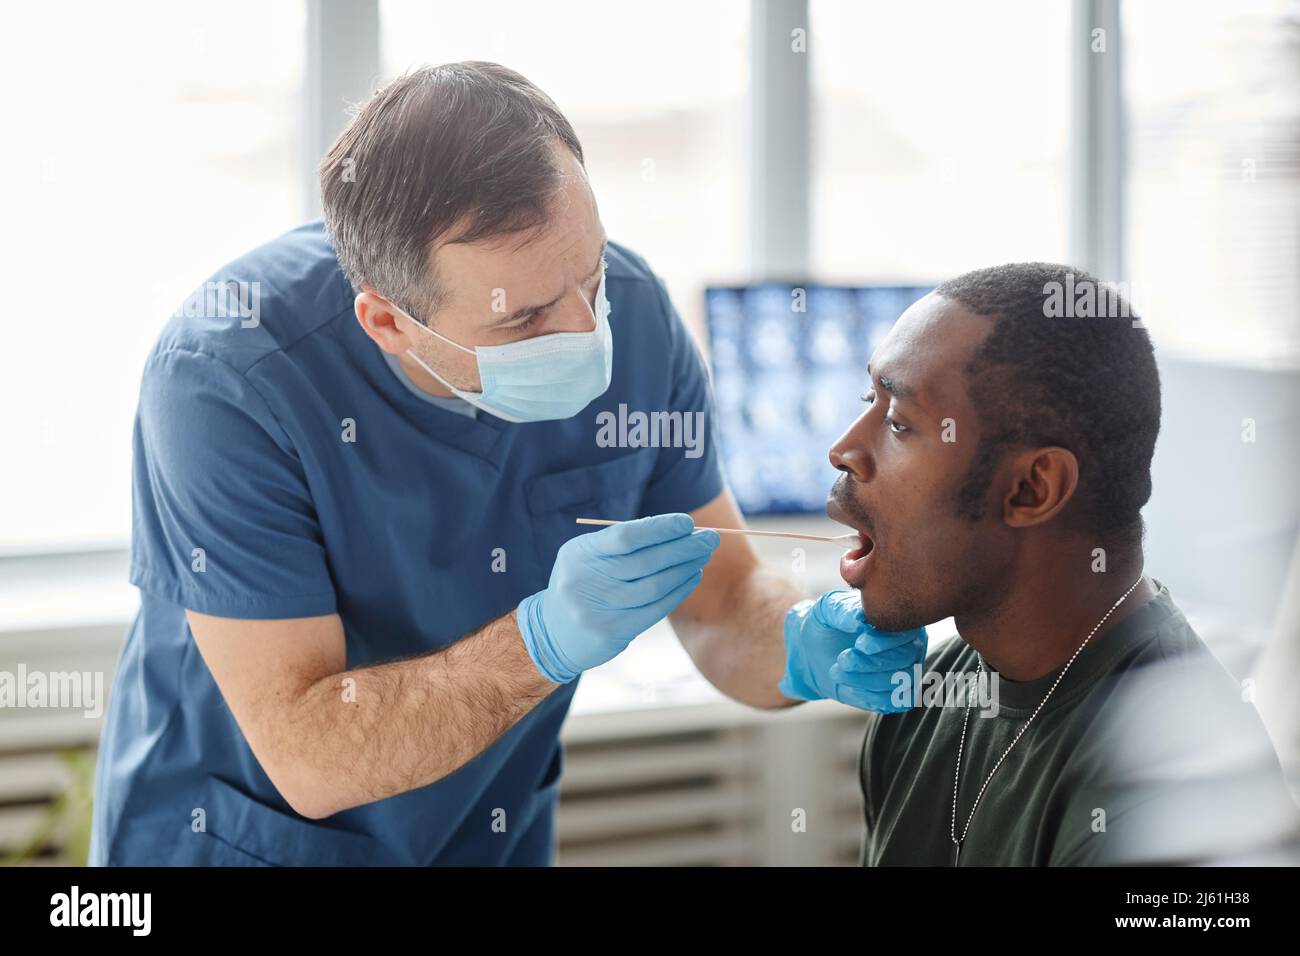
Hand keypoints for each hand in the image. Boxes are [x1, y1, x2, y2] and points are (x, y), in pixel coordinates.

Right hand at [517, 513, 720, 682]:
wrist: (553, 632)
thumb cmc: (582, 582)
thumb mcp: (588, 556)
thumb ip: (623, 543)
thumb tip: (674, 530)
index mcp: (580, 554)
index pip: (626, 537)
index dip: (660, 529)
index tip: (687, 523)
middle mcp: (586, 581)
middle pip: (645, 562)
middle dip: (682, 548)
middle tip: (710, 538)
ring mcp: (599, 609)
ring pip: (654, 586)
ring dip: (684, 569)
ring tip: (702, 556)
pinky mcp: (612, 632)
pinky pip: (654, 609)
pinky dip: (677, 591)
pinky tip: (691, 577)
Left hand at [779, 589, 926, 712]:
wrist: (813, 649)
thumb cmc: (827, 623)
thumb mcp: (828, 609)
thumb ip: (845, 611)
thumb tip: (861, 620)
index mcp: (898, 620)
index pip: (906, 631)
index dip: (885, 641)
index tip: (860, 644)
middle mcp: (908, 646)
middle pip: (905, 658)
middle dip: (872, 662)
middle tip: (844, 659)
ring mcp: (904, 672)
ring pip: (899, 682)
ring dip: (865, 680)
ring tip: (836, 671)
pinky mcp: (892, 695)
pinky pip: (891, 702)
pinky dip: (867, 697)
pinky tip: (846, 687)